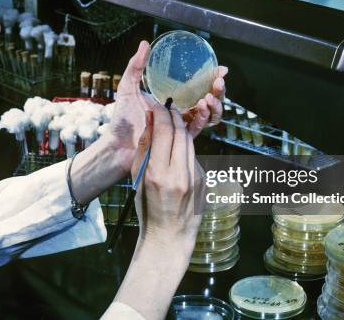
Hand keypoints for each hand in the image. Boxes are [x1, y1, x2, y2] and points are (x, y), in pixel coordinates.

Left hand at [107, 41, 227, 171]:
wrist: (117, 144)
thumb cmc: (122, 118)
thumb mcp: (128, 87)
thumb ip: (136, 66)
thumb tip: (145, 43)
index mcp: (173, 100)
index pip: (198, 88)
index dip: (212, 78)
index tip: (220, 69)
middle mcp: (180, 112)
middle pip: (208, 101)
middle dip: (218, 91)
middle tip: (219, 81)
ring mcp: (180, 126)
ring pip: (208, 116)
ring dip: (214, 105)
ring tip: (208, 96)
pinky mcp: (178, 139)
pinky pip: (197, 129)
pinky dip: (202, 118)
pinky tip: (201, 107)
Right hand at [107, 105, 205, 318]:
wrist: (169, 237)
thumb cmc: (147, 209)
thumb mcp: (137, 180)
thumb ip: (144, 149)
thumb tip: (150, 123)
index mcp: (158, 174)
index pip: (165, 130)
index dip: (161, 112)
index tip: (156, 105)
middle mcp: (180, 174)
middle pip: (181, 131)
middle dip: (173, 115)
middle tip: (165, 109)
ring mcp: (196, 177)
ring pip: (190, 142)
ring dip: (180, 130)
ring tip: (170, 126)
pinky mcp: (205, 180)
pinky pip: (194, 157)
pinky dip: (184, 150)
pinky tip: (176, 157)